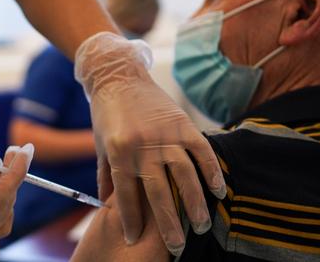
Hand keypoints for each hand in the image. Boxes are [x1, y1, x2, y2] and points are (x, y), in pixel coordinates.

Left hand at [75, 32, 225, 256]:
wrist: (119, 76)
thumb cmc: (106, 114)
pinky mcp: (183, 123)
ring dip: (195, 203)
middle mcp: (143, 145)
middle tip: (178, 246)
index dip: (131, 220)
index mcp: (119, 152)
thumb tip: (106, 208)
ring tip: (202, 225)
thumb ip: (107, 177)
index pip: (126, 195)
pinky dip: (212, 170)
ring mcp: (165, 134)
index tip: (136, 240)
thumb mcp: (101, 146)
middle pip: (159, 193)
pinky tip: (218, 190)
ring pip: (185, 175)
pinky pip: (201, 151)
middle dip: (169, 224)